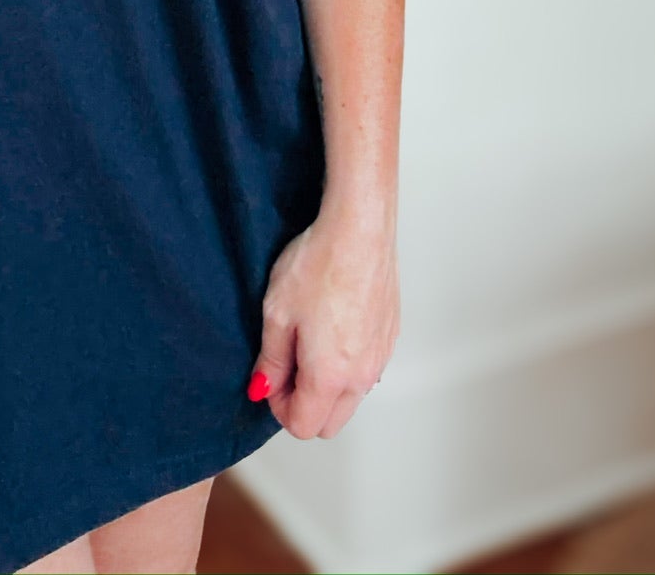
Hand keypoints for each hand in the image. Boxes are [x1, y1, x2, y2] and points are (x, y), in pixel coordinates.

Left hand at [248, 204, 398, 438]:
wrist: (358, 229)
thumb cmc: (319, 264)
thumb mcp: (277, 312)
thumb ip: (270, 361)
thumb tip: (264, 389)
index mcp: (330, 377)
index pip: (303, 426)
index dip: (279, 407)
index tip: (271, 378)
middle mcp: (361, 376)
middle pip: (330, 423)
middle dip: (304, 405)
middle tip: (287, 364)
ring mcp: (380, 357)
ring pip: (351, 398)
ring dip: (327, 386)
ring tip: (309, 339)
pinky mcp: (390, 336)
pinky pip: (366, 370)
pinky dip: (347, 364)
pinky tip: (332, 325)